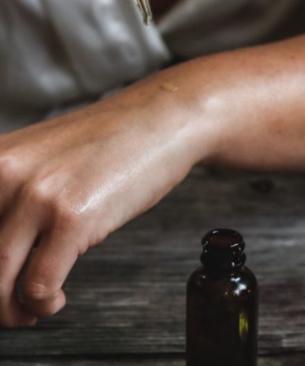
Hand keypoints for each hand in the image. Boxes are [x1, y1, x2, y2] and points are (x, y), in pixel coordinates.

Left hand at [0, 83, 201, 326]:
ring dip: (11, 310)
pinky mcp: (73, 217)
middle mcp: (4, 174)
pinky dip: (43, 304)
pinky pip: (39, 284)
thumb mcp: (43, 157)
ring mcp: (39, 196)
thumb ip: (11, 192)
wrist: (161, 121)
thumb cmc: (111, 142)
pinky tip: (56, 298)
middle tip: (9, 309)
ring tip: (30, 311)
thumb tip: (1, 252)